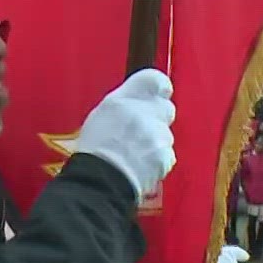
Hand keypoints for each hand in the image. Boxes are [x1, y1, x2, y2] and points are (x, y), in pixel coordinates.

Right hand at [74, 69, 175, 200]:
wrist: (99, 182)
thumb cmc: (95, 150)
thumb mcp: (102, 114)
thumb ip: (125, 102)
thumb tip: (139, 98)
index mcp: (125, 99)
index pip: (156, 80)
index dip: (158, 87)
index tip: (156, 94)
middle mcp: (144, 113)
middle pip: (165, 107)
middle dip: (157, 117)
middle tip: (140, 130)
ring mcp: (157, 136)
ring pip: (165, 133)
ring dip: (155, 140)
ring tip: (135, 152)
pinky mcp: (166, 156)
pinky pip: (167, 153)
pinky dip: (157, 159)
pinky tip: (141, 165)